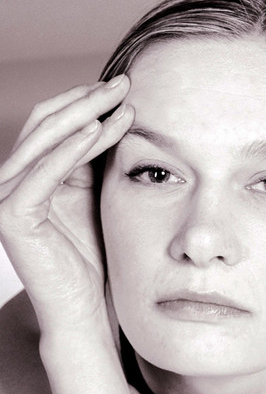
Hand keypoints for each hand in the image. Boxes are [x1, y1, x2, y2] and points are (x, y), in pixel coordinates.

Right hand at [0, 76, 133, 332]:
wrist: (86, 311)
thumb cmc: (97, 261)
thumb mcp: (95, 199)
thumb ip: (92, 162)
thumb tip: (115, 115)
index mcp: (31, 178)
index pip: (53, 126)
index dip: (86, 104)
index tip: (125, 90)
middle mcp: (11, 183)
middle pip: (46, 125)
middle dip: (87, 101)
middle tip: (125, 83)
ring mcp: (5, 198)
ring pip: (45, 141)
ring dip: (84, 116)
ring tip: (121, 99)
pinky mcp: (11, 216)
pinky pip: (44, 172)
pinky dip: (71, 148)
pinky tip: (99, 128)